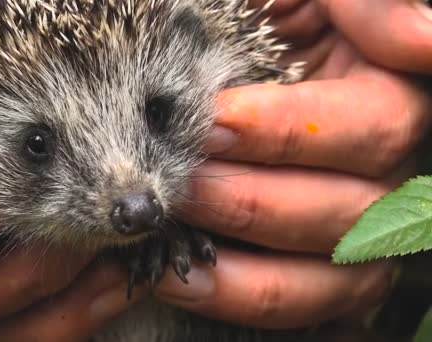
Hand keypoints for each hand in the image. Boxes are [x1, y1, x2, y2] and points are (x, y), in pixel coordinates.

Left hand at [150, 0, 431, 329]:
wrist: (236, 59)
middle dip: (250, 202)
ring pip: (327, 278)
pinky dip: (235, 299)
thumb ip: (365, 6)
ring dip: (242, 270)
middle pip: (345, 213)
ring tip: (170, 254)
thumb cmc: (274, 25)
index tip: (212, 125)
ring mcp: (353, 229)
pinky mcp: (318, 266)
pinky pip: (294, 302)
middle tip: (180, 187)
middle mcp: (386, 177)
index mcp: (392, 102)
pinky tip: (177, 281)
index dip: (288, 133)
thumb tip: (419, 39)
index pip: (368, 129)